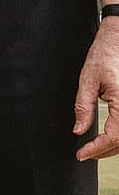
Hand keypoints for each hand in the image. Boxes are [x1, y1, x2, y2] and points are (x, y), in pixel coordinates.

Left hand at [75, 19, 118, 159]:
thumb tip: (79, 131)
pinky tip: (109, 137)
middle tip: (85, 154)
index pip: (114, 137)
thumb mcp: (87, 80)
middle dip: (105, 151)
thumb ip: (83, 107)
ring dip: (115, 146)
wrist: (118, 39)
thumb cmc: (105, 55)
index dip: (97, 149)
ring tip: (95, 148)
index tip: (81, 154)